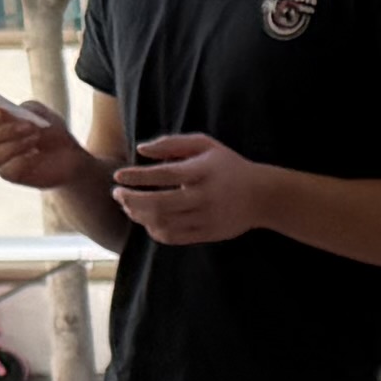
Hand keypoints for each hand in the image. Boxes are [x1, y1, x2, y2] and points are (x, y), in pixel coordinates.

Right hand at [0, 94, 95, 200]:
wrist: (68, 155)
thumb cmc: (48, 130)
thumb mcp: (40, 113)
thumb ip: (24, 108)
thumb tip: (8, 112)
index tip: (1, 112)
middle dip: (5, 130)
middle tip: (30, 126)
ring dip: (16, 144)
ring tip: (36, 138)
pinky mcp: (9, 175)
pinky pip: (8, 169)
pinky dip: (22, 160)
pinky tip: (35, 155)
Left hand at [107, 132, 271, 244]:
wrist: (263, 196)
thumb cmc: (228, 166)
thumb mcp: (206, 145)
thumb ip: (172, 143)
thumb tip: (140, 150)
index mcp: (202, 172)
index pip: (163, 174)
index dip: (137, 177)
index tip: (118, 176)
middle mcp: (204, 196)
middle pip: (158, 203)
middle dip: (131, 199)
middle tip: (116, 194)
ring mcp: (206, 217)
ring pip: (163, 222)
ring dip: (139, 216)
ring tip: (129, 206)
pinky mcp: (208, 233)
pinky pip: (173, 237)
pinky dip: (154, 230)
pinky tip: (147, 221)